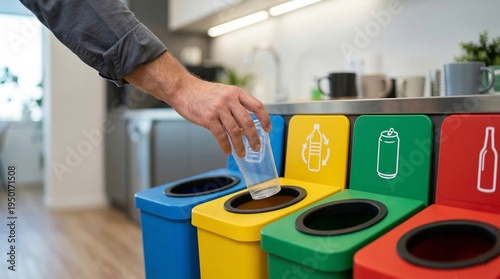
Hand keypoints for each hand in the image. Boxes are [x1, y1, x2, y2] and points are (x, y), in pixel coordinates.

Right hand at [124, 51, 271, 156]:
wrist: (182, 89)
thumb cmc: (202, 93)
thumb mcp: (223, 93)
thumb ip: (235, 106)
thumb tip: (245, 125)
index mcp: (236, 92)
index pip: (257, 106)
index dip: (265, 119)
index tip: (268, 129)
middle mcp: (229, 100)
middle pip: (248, 122)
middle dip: (254, 137)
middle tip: (256, 147)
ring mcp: (219, 109)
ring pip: (235, 131)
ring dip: (240, 145)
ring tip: (242, 153)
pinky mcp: (208, 118)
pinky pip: (221, 135)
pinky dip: (226, 145)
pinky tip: (228, 150)